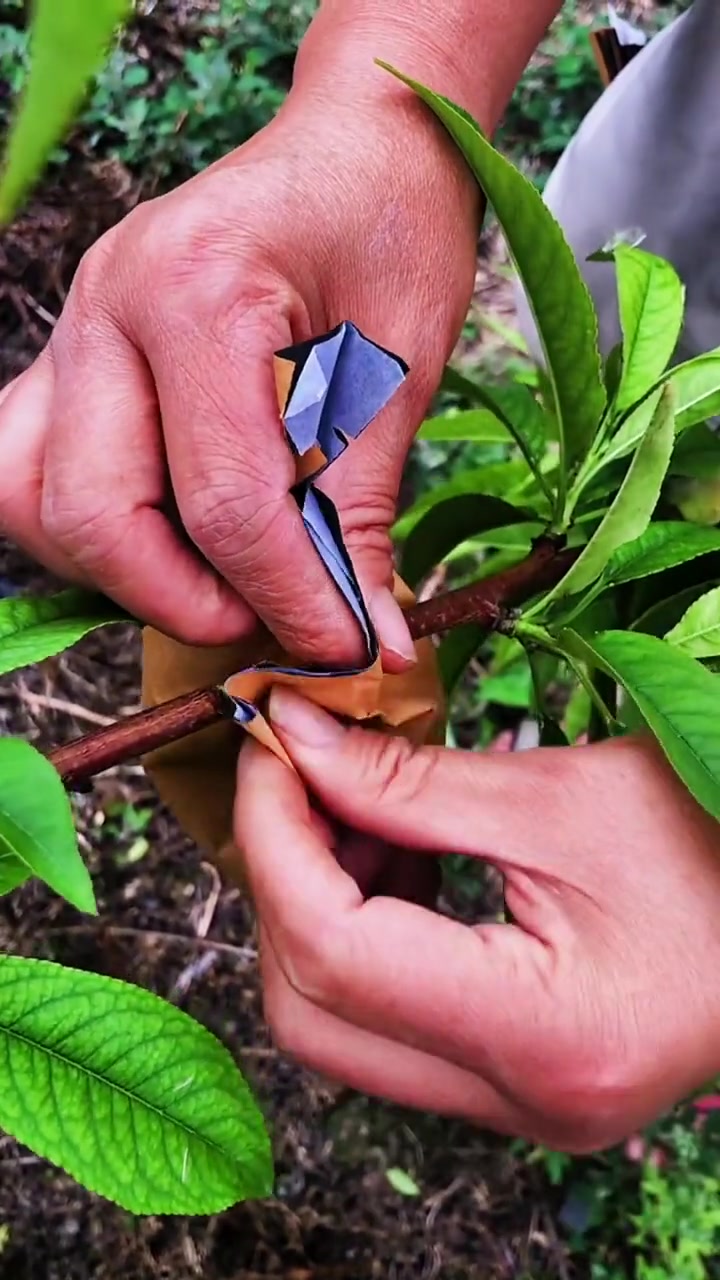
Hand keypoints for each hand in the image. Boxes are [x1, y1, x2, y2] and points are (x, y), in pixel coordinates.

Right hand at [0, 81, 476, 665]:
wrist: (354, 144)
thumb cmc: (392, 230)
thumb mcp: (402, 372)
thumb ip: (360, 515)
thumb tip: (364, 645)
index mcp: (199, 291)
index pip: (226, 503)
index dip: (288, 600)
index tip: (348, 648)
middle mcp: (107, 306)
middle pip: (96, 515)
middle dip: (188, 601)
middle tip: (275, 618)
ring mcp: (74, 329)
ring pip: (31, 501)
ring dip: (121, 571)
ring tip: (220, 577)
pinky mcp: (71, 357)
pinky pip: (31, 466)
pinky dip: (89, 527)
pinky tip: (169, 535)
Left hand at [235, 688, 719, 1151]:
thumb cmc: (719, 845)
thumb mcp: (563, 799)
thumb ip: (411, 782)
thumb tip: (294, 739)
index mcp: (543, 1038)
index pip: (334, 951)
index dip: (278, 838)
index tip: (270, 747)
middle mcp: (520, 1104)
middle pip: (312, 1013)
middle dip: (284, 881)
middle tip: (302, 776)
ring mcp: (516, 1108)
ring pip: (338, 1027)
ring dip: (320, 907)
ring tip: (361, 808)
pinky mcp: (515, 1082)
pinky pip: (390, 1023)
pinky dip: (368, 934)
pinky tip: (400, 857)